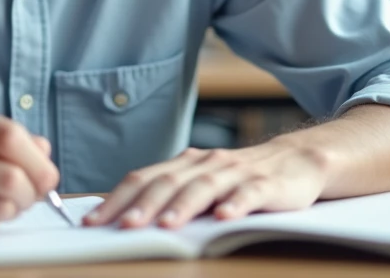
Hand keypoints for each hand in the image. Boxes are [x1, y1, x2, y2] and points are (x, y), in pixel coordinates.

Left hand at [83, 135, 330, 229]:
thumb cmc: (240, 178)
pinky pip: (249, 193)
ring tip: (166, 225)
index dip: (117, 199)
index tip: (93, 222)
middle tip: (122, 227)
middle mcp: (206, 163)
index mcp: (185, 163)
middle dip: (143, 205)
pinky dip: (236, 204)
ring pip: (205, 186)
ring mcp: (236, 172)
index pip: (144, 178)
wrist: (296, 161)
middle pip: (169, 182)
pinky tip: (225, 217)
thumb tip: (125, 219)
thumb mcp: (201, 182)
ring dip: (183, 206)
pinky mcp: (266, 184)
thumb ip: (171, 195)